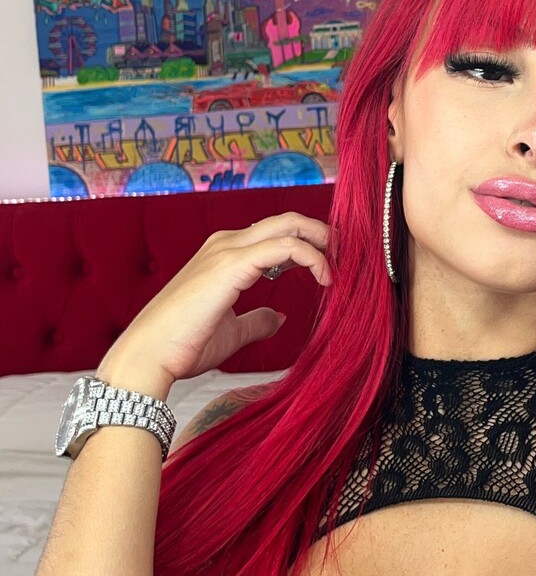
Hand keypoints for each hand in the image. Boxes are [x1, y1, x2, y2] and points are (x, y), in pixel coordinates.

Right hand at [100, 214, 332, 388]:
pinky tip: (325, 277)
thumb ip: (256, 320)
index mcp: (224, 255)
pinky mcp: (231, 265)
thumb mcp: (231, 332)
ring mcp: (227, 251)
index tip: (332, 265)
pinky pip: (284, 248)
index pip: (275, 234)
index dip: (308, 243)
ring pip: (287, 226)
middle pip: (286, 220)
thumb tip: (279, 317)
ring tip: (341, 265)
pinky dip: (311, 257)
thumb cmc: (182, 346)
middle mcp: (225, 244)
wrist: (148, 355)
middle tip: (346, 254)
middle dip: (321, 233)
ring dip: (321, 241)